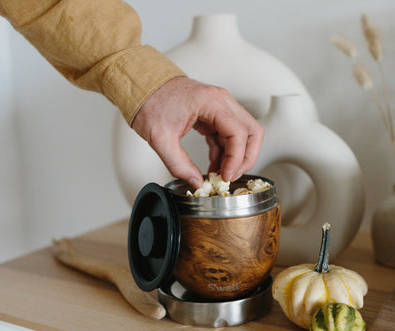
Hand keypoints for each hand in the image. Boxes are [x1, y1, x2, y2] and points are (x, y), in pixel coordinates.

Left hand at [132, 77, 263, 188]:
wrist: (141, 85)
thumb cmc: (150, 101)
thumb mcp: (160, 139)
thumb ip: (179, 164)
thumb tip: (196, 182)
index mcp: (211, 102)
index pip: (239, 134)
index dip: (236, 159)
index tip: (225, 176)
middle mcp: (221, 101)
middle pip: (252, 132)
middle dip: (246, 158)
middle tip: (231, 175)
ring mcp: (220, 105)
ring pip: (244, 134)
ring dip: (236, 156)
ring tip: (220, 173)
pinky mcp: (214, 112)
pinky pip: (230, 134)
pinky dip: (226, 151)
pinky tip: (214, 164)